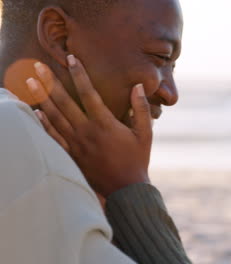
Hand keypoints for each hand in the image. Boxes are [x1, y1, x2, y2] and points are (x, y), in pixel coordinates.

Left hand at [26, 55, 152, 196]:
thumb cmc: (138, 159)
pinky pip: (54, 138)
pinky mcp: (72, 156)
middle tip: (37, 66)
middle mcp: (87, 132)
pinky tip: (36, 112)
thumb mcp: (145, 133)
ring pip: (55, 118)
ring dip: (41, 99)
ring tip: (30, 83)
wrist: (126, 190)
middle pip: (64, 103)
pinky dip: (43, 124)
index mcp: (105, 124)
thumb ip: (141, 109)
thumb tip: (138, 86)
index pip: (88, 93)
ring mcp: (77, 145)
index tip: (71, 59)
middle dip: (50, 83)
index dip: (80, 74)